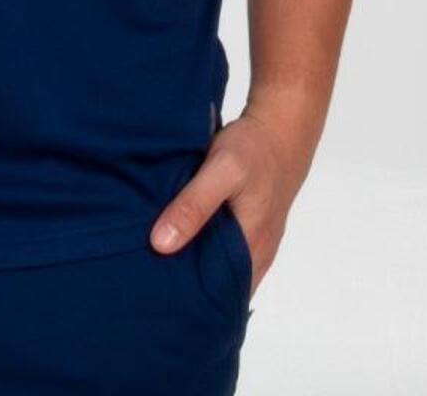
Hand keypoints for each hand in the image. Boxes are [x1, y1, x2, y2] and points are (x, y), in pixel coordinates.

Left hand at [147, 102, 315, 298]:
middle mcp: (255, 254)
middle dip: (186, 284)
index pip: (218, 297)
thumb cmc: (253, 150)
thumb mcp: (221, 171)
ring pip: (218, 266)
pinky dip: (201, 245)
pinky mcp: (248, 226)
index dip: (189, 300)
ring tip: (153, 260)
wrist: (280, 127)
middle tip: (145, 278)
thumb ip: (193, 206)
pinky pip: (222, 247)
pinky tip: (175, 234)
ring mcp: (254, 242)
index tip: (154, 295)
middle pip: (217, 285)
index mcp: (251, 250)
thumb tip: (160, 245)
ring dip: (192, 263)